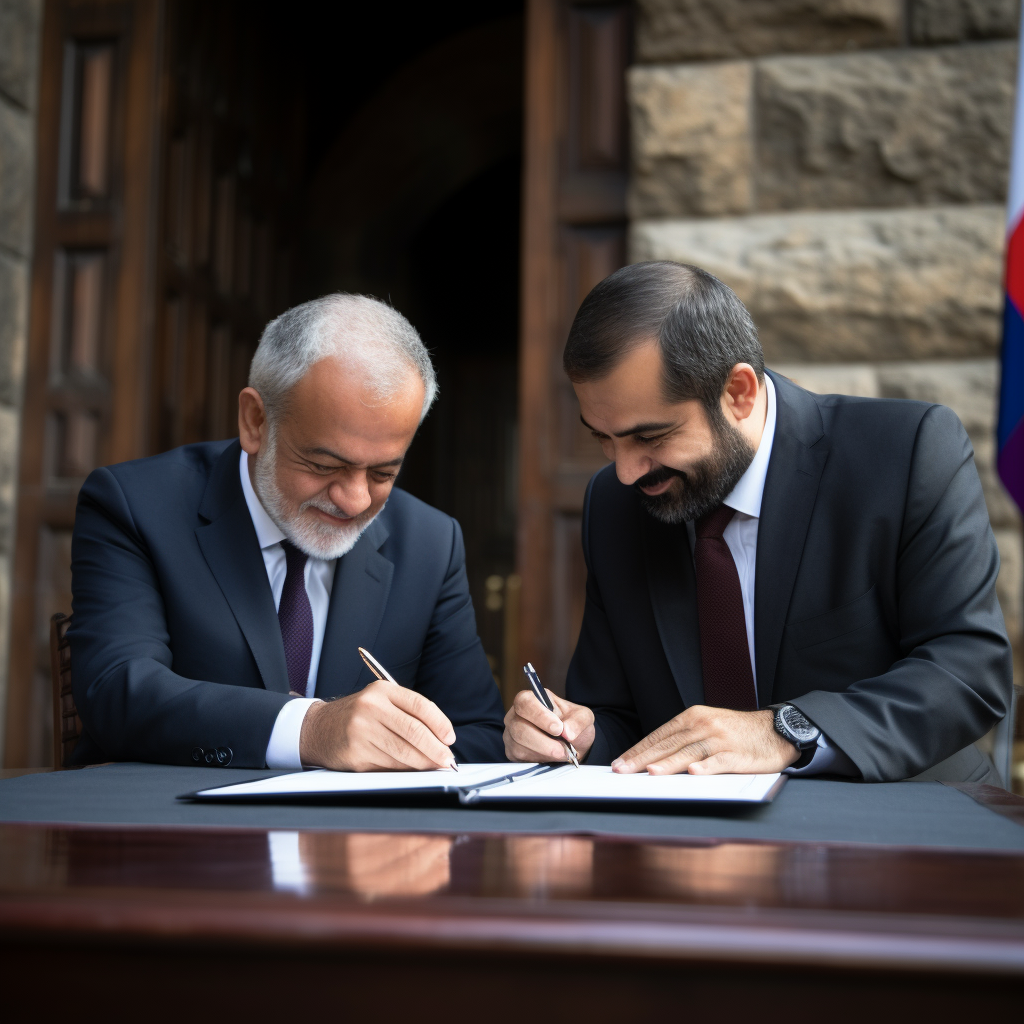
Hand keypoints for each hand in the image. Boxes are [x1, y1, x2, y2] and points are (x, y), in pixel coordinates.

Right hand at [299, 680, 456, 770]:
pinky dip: (404, 770)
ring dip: (423, 763)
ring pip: (403, 752)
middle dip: (435, 749)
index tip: (449, 738)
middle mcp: (371, 707)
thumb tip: (440, 738)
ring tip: (433, 766)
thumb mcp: (380, 702)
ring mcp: (361, 731)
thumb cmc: (357, 716)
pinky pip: (388, 765)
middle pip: (414, 731)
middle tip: (447, 759)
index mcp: (382, 690)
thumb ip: (407, 714)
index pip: (420, 705)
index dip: (440, 723)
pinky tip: (412, 770)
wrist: (318, 728)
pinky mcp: (355, 754)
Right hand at [503, 688, 595, 762]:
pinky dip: (538, 760)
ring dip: (543, 752)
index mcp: (531, 699)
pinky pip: (519, 758)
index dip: (539, 716)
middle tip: (563, 748)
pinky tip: (551, 758)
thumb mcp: (583, 717)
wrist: (572, 744)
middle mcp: (516, 715)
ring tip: (561, 753)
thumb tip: (567, 732)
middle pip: (519, 727)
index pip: (525, 702)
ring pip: (518, 745)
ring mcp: (511, 733)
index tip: (558, 729)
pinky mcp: (512, 751)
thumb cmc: (572, 725)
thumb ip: (579, 720)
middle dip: (543, 741)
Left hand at [611, 706, 798, 774]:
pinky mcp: (737, 753)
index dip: (638, 749)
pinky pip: (719, 761)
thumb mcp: (707, 726)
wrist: (776, 730)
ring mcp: (720, 739)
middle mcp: (704, 725)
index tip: (620, 762)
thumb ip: (683, 739)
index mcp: (693, 717)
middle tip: (622, 770)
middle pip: (669, 743)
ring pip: (689, 751)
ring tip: (650, 773)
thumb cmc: (736, 732)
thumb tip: (653, 758)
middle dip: (643, 758)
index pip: (660, 735)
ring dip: (669, 763)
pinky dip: (706, 767)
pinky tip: (693, 773)